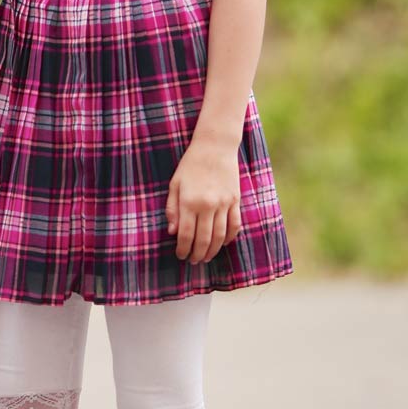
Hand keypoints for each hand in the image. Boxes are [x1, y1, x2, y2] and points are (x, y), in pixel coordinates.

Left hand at [165, 136, 240, 264]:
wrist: (215, 147)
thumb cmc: (190, 165)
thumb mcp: (174, 184)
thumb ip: (172, 209)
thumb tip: (173, 232)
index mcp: (189, 201)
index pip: (186, 234)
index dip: (183, 249)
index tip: (180, 256)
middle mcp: (207, 205)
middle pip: (204, 239)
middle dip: (197, 254)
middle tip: (193, 261)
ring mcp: (224, 203)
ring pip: (220, 236)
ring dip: (213, 250)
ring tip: (206, 257)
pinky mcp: (235, 200)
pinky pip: (234, 225)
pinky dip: (230, 237)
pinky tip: (224, 244)